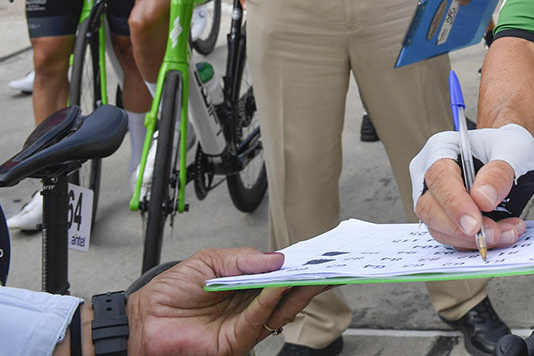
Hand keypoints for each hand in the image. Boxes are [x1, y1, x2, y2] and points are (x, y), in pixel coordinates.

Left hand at [126, 247, 328, 355]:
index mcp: (245, 285)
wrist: (142, 319)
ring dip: (297, 290)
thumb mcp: (209, 261)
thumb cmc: (168, 293)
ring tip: (309, 271)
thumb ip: (243, 259)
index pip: (279, 275)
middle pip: (287, 293)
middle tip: (328, 265)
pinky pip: (259, 319)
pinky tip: (278, 284)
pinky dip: (271, 301)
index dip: (298, 265)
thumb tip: (277, 259)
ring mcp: (244, 325)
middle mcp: (249, 306)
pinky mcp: (236, 342)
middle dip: (309, 279)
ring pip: (280, 308)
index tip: (318, 255)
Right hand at [410, 126, 533, 250]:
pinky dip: (477, 243)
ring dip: (474, 239)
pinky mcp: (445, 221)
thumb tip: (482, 199)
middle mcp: (430, 177)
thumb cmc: (507, 147)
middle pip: (430, 209)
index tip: (475, 224)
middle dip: (462, 229)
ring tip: (509, 231)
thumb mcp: (513, 151)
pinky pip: (454, 239)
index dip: (455, 204)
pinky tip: (504, 234)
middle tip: (495, 233)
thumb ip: (499, 173)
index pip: (439, 178)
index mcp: (441, 149)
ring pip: (440, 229)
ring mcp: (434, 201)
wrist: (511, 158)